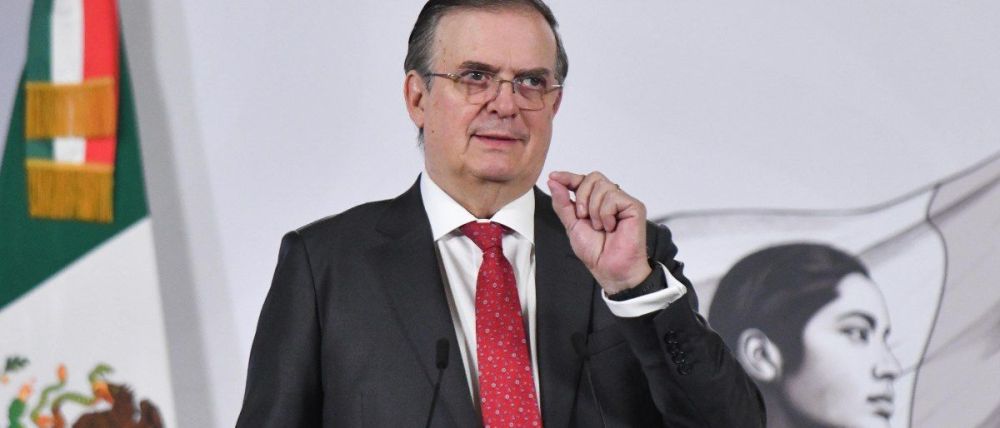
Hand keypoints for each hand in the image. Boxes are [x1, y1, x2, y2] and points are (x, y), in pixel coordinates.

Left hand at [547, 171, 651, 294]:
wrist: (609, 268)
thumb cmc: (596, 252)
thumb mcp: (571, 225)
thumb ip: (562, 203)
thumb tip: (553, 182)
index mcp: (595, 202)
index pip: (582, 180)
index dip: (568, 177)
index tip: (554, 177)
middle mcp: (610, 199)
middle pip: (593, 177)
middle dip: (581, 196)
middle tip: (582, 217)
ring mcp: (623, 202)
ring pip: (602, 186)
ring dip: (594, 210)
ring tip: (599, 227)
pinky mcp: (634, 206)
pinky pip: (613, 197)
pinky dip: (606, 214)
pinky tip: (610, 227)